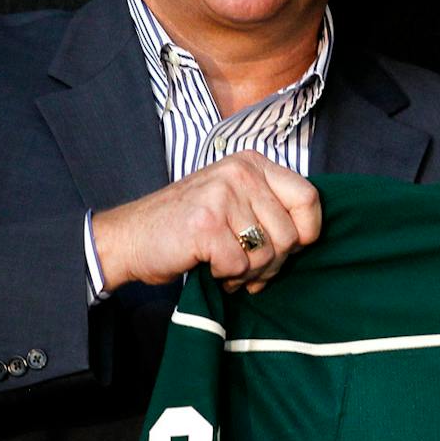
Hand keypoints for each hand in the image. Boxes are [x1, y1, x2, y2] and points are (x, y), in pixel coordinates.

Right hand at [91, 152, 321, 292]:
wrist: (130, 237)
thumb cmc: (188, 225)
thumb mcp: (235, 201)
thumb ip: (271, 209)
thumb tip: (309, 238)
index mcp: (252, 163)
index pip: (309, 198)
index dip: (306, 233)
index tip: (288, 249)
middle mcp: (240, 172)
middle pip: (290, 235)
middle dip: (272, 263)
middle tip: (247, 266)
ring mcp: (222, 196)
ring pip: (268, 254)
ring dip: (249, 272)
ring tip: (226, 266)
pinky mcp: (206, 224)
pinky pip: (240, 266)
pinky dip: (226, 276)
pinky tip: (210, 266)